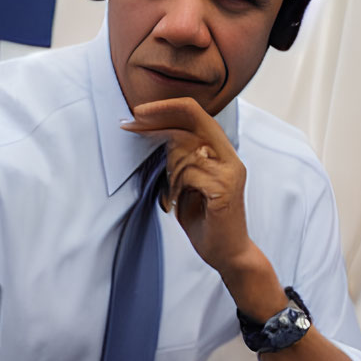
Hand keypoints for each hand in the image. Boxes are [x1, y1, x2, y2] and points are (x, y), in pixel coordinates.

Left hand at [122, 98, 255, 277]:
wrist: (227, 252)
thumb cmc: (203, 219)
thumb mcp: (184, 182)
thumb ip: (178, 159)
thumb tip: (154, 135)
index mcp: (220, 151)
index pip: (196, 114)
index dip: (167, 108)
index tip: (138, 113)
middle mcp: (229, 156)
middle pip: (194, 120)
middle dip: (158, 118)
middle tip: (130, 123)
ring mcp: (230, 171)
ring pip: (187, 150)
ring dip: (169, 170)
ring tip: (171, 193)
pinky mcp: (225, 189)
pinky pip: (190, 174)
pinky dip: (176, 187)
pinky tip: (176, 202)